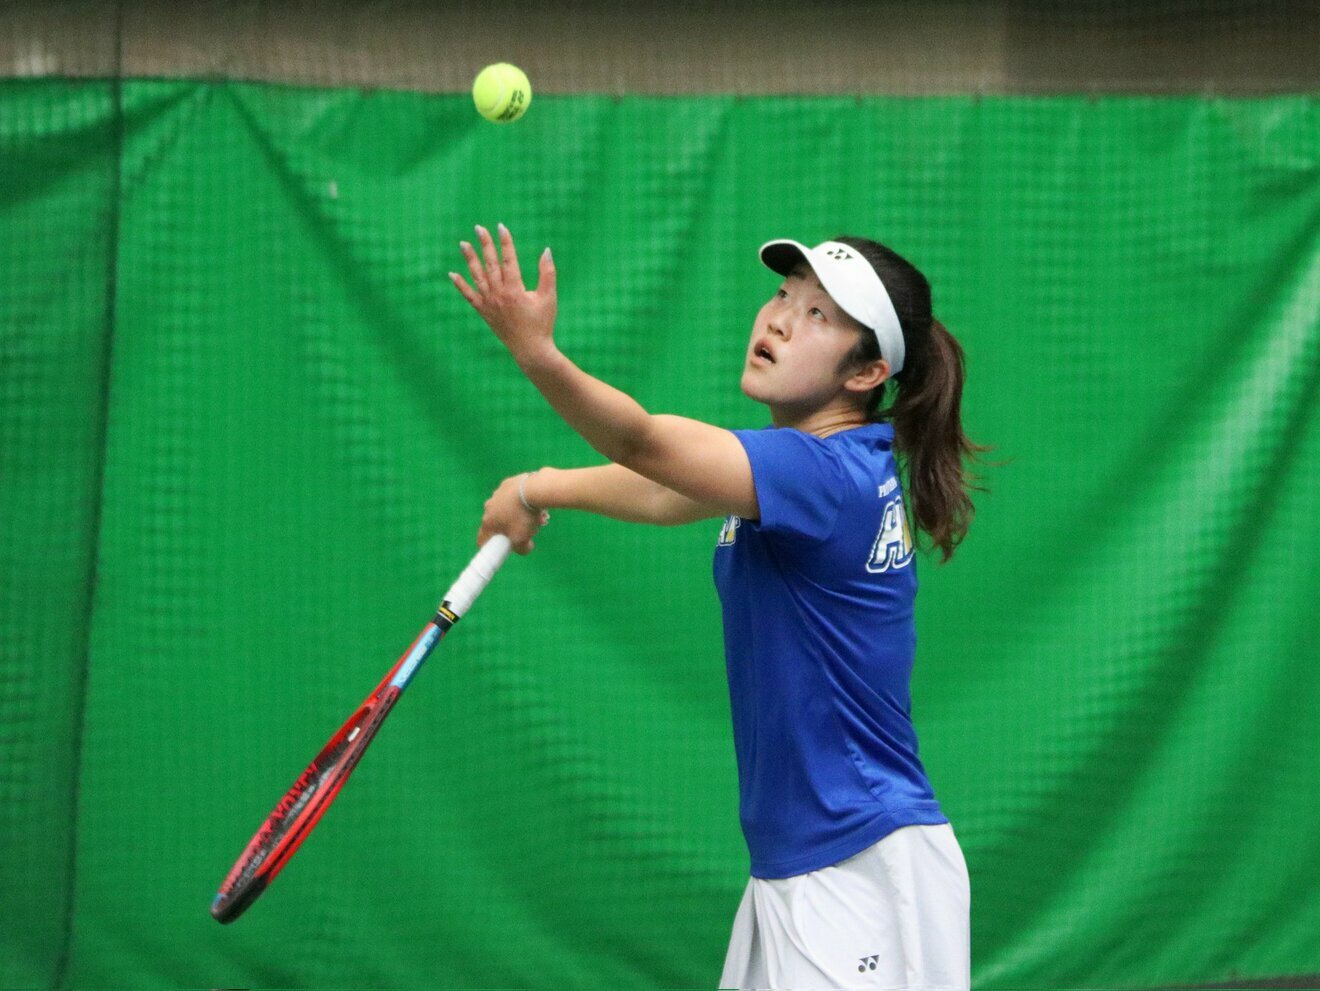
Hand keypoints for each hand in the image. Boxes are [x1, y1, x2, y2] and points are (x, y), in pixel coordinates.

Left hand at [450, 224, 556, 363]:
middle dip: (485, 244)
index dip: (505, 242)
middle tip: (479, 228)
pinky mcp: (484, 312)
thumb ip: (548, 273)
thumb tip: (547, 251)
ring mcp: (489, 304)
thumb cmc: (542, 323)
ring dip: (470, 259)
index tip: (501, 227)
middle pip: (490, 264)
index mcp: (515, 290)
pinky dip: (460, 285)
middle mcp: (499, 295)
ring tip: (463, 244)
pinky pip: (469, 296)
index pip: (508, 260)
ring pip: (477, 277)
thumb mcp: (548, 297)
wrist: (530, 350)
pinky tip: (452, 274)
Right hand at [477, 473, 548, 554]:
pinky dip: (521, 501)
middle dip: (510, 528)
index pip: (482, 539)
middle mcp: (488, 507)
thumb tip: (525, 548)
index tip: (500, 549)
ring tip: (536, 516)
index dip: (489, 546)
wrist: (533, 490)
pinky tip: (533, 502)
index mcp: (488, 522)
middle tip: (526, 530)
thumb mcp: (523, 540)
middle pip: (498, 523)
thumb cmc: (524, 517)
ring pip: (506, 508)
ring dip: (517, 514)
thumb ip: (522, 549)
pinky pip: (513, 496)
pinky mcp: (507, 483)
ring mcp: (497, 494)